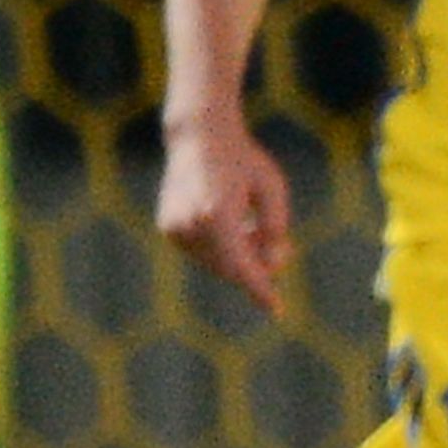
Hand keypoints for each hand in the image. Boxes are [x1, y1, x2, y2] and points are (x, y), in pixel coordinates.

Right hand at [155, 115, 291, 312]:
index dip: (260, 289)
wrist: (199, 138)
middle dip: (256, 266)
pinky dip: (221, 248)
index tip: (277, 309)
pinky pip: (201, 252)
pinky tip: (232, 221)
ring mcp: (174, 227)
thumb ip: (274, 227)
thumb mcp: (272, 188)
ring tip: (253, 225)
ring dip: (239, 255)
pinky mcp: (167, 227)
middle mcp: (191, 224)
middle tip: (280, 250)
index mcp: (218, 213)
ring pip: (215, 262)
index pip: (242, 265)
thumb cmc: (243, 160)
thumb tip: (272, 264)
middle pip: (230, 267)